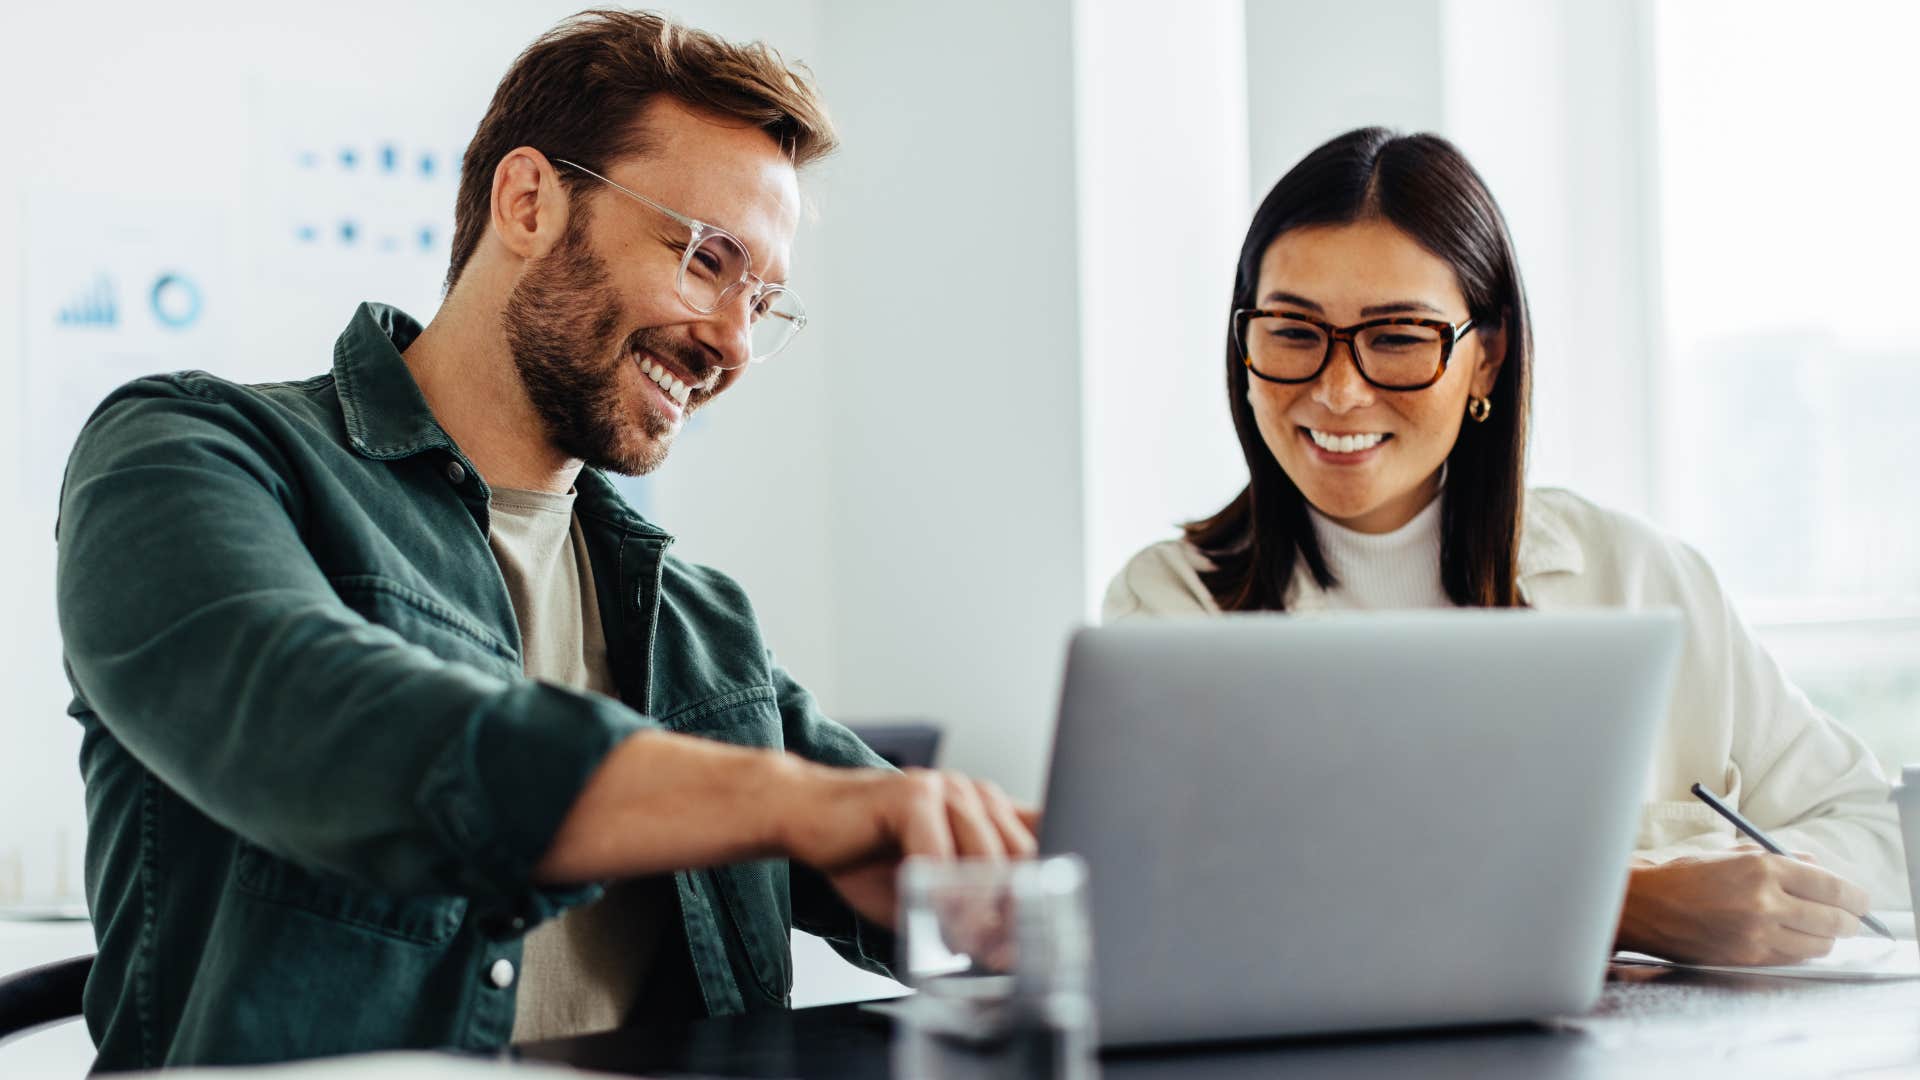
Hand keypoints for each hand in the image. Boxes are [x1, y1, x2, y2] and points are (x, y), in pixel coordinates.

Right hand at [775, 765, 1039, 926]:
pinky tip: (933, 919)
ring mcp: (946, 788)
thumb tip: (1005, 950)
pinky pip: (939, 854)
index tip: (1039, 936)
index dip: (1044, 891)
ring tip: (969, 946)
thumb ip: (966, 906)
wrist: (804, 816)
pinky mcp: (912, 794)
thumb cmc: (864, 853)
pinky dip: (940, 895)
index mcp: (987, 810)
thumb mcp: (928, 887)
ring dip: (979, 911)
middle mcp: (974, 794)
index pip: (1040, 845)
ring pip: (985, 858)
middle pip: (1020, 857)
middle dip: (1015, 911)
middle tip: (1003, 956)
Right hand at [1616, 848, 1870, 965]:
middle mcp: (1764, 901)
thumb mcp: (1732, 854)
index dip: (1855, 896)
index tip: (1861, 900)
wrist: (1644, 906)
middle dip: (1849, 921)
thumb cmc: (1685, 876)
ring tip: (1817, 929)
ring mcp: (1756, 934)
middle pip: (1834, 920)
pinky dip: (1800, 950)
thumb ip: (1779, 859)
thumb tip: (1818, 871)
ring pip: (1818, 945)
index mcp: (1762, 867)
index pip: (1831, 886)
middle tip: (1849, 918)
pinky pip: (1793, 958)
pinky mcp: (1747, 957)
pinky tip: (1790, 938)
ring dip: (1825, 938)